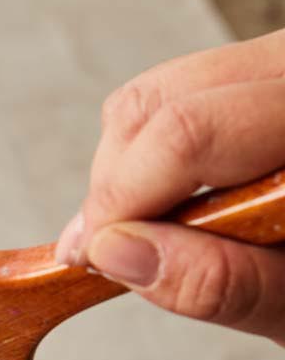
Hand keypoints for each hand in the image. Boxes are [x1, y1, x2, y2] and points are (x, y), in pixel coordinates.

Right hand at [55, 28, 284, 343]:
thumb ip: (224, 281)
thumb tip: (120, 254)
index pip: (191, 131)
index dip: (120, 199)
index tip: (94, 261)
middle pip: (164, 99)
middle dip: (117, 184)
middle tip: (116, 259)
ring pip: (166, 89)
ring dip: (134, 169)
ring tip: (157, 240)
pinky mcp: (276, 78)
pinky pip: (195, 93)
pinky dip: (167, 155)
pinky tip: (188, 208)